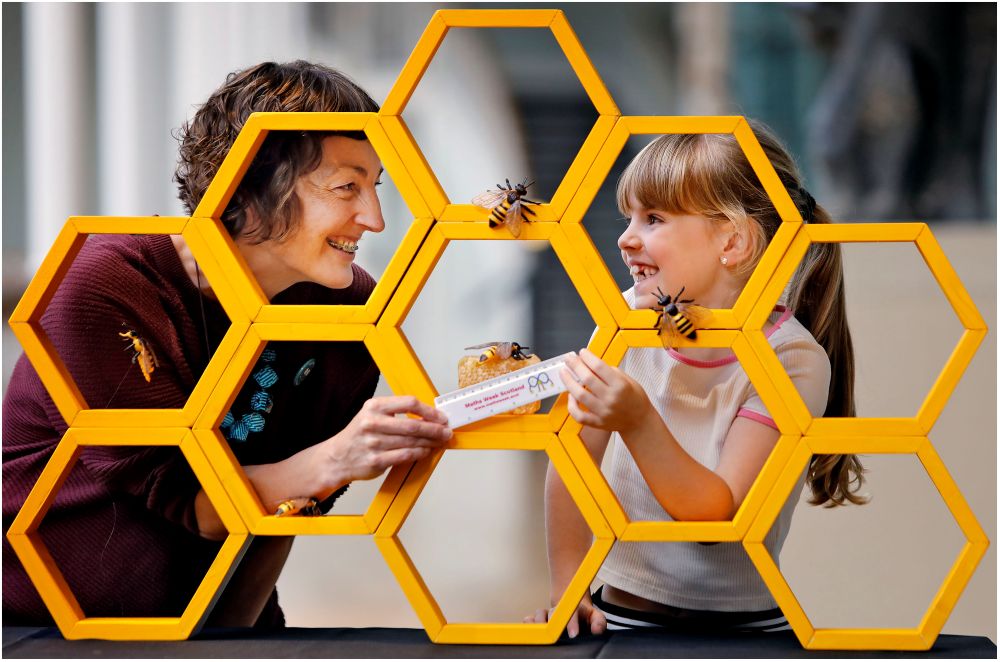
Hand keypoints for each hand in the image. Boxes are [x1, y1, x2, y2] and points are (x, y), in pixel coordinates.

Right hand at [320, 395, 451, 485]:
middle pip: (413, 424)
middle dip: (435, 429)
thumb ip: (396, 412)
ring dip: (430, 442)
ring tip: (440, 441)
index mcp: (374, 407)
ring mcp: (374, 443)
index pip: (409, 403)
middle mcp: (373, 423)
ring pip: (412, 442)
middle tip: (446, 431)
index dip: (429, 410)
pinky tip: (426, 451)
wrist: (337, 457)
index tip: (441, 417)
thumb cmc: (359, 434)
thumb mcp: (372, 414)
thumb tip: (428, 415)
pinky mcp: (376, 460)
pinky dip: (420, 453)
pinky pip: (406, 456)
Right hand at [523, 597, 606, 638]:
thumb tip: (596, 630)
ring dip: (539, 625)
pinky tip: (532, 635)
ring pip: (538, 615)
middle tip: (555, 637)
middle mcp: (556, 610)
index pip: (571, 613)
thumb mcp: (595, 616)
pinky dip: (528, 626)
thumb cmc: (583, 615)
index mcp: (572, 607)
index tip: (573, 635)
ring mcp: (545, 613)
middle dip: (552, 624)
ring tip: (543, 638)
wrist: (570, 608)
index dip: (571, 623)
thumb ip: (599, 622)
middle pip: (552, 614)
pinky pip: (528, 620)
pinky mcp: (535, 619)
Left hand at [561, 348, 650, 433]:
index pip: (599, 367)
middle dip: (575, 365)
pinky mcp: (597, 422)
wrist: (640, 421)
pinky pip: (578, 415)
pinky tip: (570, 395)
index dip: (588, 357)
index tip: (582, 352)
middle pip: (587, 378)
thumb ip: (610, 372)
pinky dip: (571, 405)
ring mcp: (603, 412)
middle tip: (569, 359)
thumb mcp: (628, 380)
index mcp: (620, 385)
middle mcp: (611, 398)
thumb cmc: (635, 399)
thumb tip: (590, 363)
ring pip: (579, 395)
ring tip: (564, 372)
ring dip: (568, 382)